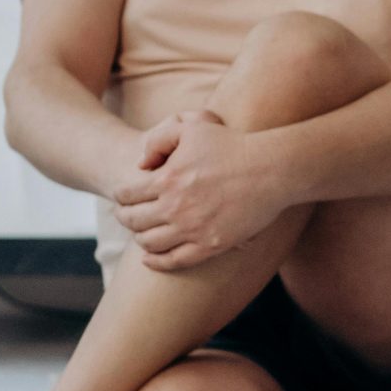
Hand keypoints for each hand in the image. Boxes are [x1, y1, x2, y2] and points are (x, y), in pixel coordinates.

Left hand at [108, 109, 288, 271]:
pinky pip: (173, 261)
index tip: (123, 197)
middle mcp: (175, 207)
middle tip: (126, 215)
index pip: (126, 195)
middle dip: (124, 217)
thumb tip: (140, 165)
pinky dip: (156, 262)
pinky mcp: (210, 246)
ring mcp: (192, 229)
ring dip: (139, 239)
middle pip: (133, 221)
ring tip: (141, 233)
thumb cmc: (232, 145)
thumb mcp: (191, 127)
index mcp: (166, 179)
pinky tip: (149, 259)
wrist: (271, 170)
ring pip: (149, 243)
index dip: (120, 196)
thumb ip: (159, 140)